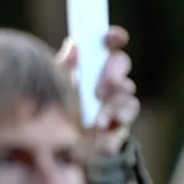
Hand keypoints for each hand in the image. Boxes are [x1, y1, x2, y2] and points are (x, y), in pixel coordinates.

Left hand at [57, 25, 139, 154]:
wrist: (57, 147)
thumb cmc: (56, 106)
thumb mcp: (55, 85)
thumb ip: (64, 66)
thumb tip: (74, 44)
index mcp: (94, 64)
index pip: (110, 44)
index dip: (114, 37)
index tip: (114, 37)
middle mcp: (110, 80)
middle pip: (122, 65)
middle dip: (114, 71)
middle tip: (101, 86)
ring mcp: (117, 104)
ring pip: (128, 96)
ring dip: (115, 105)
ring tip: (98, 116)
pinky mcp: (118, 129)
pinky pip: (124, 124)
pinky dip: (113, 126)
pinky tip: (101, 129)